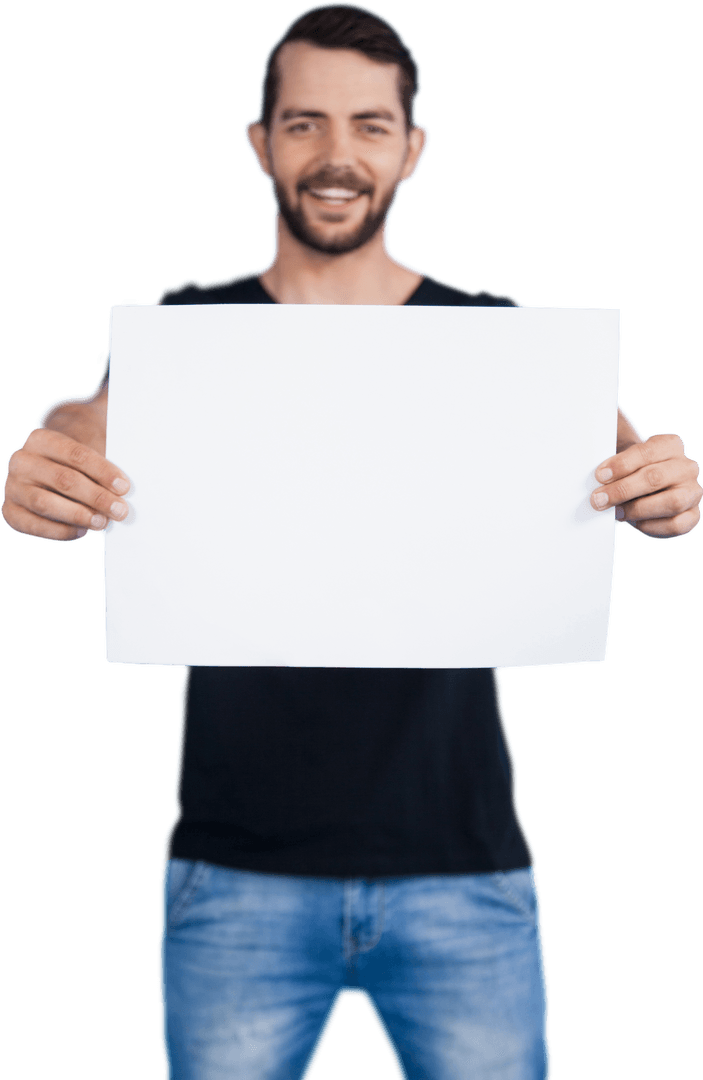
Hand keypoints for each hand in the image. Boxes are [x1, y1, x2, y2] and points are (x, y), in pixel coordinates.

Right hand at [2, 427, 130, 541]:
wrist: (47, 466)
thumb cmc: (75, 462)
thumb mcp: (87, 454)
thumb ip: (100, 470)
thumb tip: (120, 493)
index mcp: (40, 439)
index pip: (76, 454)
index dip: (102, 472)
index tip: (124, 487)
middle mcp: (21, 462)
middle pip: (63, 480)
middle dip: (95, 497)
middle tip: (119, 510)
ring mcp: (13, 487)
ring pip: (46, 503)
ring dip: (78, 515)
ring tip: (102, 522)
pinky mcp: (11, 511)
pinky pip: (35, 525)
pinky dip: (60, 531)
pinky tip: (81, 531)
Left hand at [591, 433, 701, 537]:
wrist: (645, 490)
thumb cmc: (632, 473)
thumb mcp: (623, 460)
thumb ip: (613, 461)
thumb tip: (598, 473)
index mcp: (670, 445)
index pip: (647, 451)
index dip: (622, 464)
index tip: (600, 475)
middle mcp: (686, 467)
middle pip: (656, 477)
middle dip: (623, 490)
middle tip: (598, 499)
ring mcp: (692, 492)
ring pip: (671, 502)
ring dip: (637, 509)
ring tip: (616, 512)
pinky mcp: (692, 515)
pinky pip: (675, 525)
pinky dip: (651, 526)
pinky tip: (634, 522)